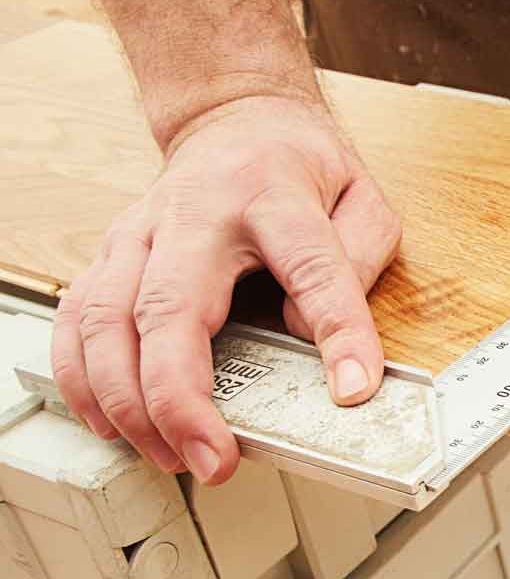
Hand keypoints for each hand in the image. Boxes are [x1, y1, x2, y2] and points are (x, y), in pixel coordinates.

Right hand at [52, 94, 400, 484]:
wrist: (236, 119)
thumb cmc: (301, 168)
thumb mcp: (364, 198)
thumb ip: (359, 260)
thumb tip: (315, 334)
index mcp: (274, 196)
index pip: (311, 267)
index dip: (335, 333)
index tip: (352, 391)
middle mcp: (195, 215)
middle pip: (169, 308)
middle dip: (181, 397)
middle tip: (214, 459)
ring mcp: (141, 234)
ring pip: (107, 320)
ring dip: (127, 401)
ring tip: (169, 455)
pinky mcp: (110, 254)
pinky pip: (77, 319)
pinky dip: (82, 378)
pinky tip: (110, 422)